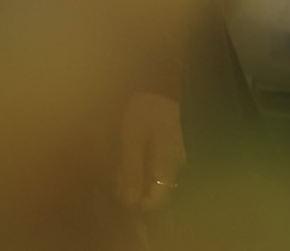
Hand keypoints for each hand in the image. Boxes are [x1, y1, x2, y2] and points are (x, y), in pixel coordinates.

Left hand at [115, 91, 184, 210]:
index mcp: (168, 163)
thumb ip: (131, 170)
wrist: (156, 85)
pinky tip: (125, 158)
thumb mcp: (132, 139)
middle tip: (114, 179)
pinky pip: (153, 169)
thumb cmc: (143, 110)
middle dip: (133, 190)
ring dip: (134, 179)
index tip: (120, 195)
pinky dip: (138, 168)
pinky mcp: (167, 151)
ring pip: (153, 181)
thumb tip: (130, 201)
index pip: (159, 200)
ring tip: (116, 167)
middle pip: (155, 192)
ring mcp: (172, 158)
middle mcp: (174, 165)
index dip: (139, 204)